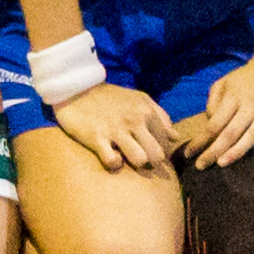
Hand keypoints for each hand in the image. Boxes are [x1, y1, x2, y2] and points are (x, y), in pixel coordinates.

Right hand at [55, 79, 173, 174]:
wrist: (77, 89)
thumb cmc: (111, 97)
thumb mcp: (139, 99)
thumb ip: (160, 116)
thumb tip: (175, 137)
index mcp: (146, 111)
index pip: (165, 142)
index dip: (159, 151)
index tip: (148, 151)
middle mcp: (134, 120)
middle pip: (157, 155)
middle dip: (151, 162)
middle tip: (140, 160)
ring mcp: (116, 130)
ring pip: (140, 160)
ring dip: (134, 164)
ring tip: (126, 158)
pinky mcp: (97, 138)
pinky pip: (113, 161)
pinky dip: (113, 163)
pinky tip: (110, 156)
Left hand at [177, 52, 253, 169]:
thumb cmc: (250, 76)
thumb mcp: (226, 81)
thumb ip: (214, 99)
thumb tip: (209, 122)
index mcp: (234, 97)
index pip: (214, 123)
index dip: (200, 140)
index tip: (188, 154)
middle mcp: (250, 105)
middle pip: (229, 132)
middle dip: (213, 150)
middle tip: (200, 166)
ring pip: (252, 134)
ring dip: (237, 150)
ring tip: (222, 163)